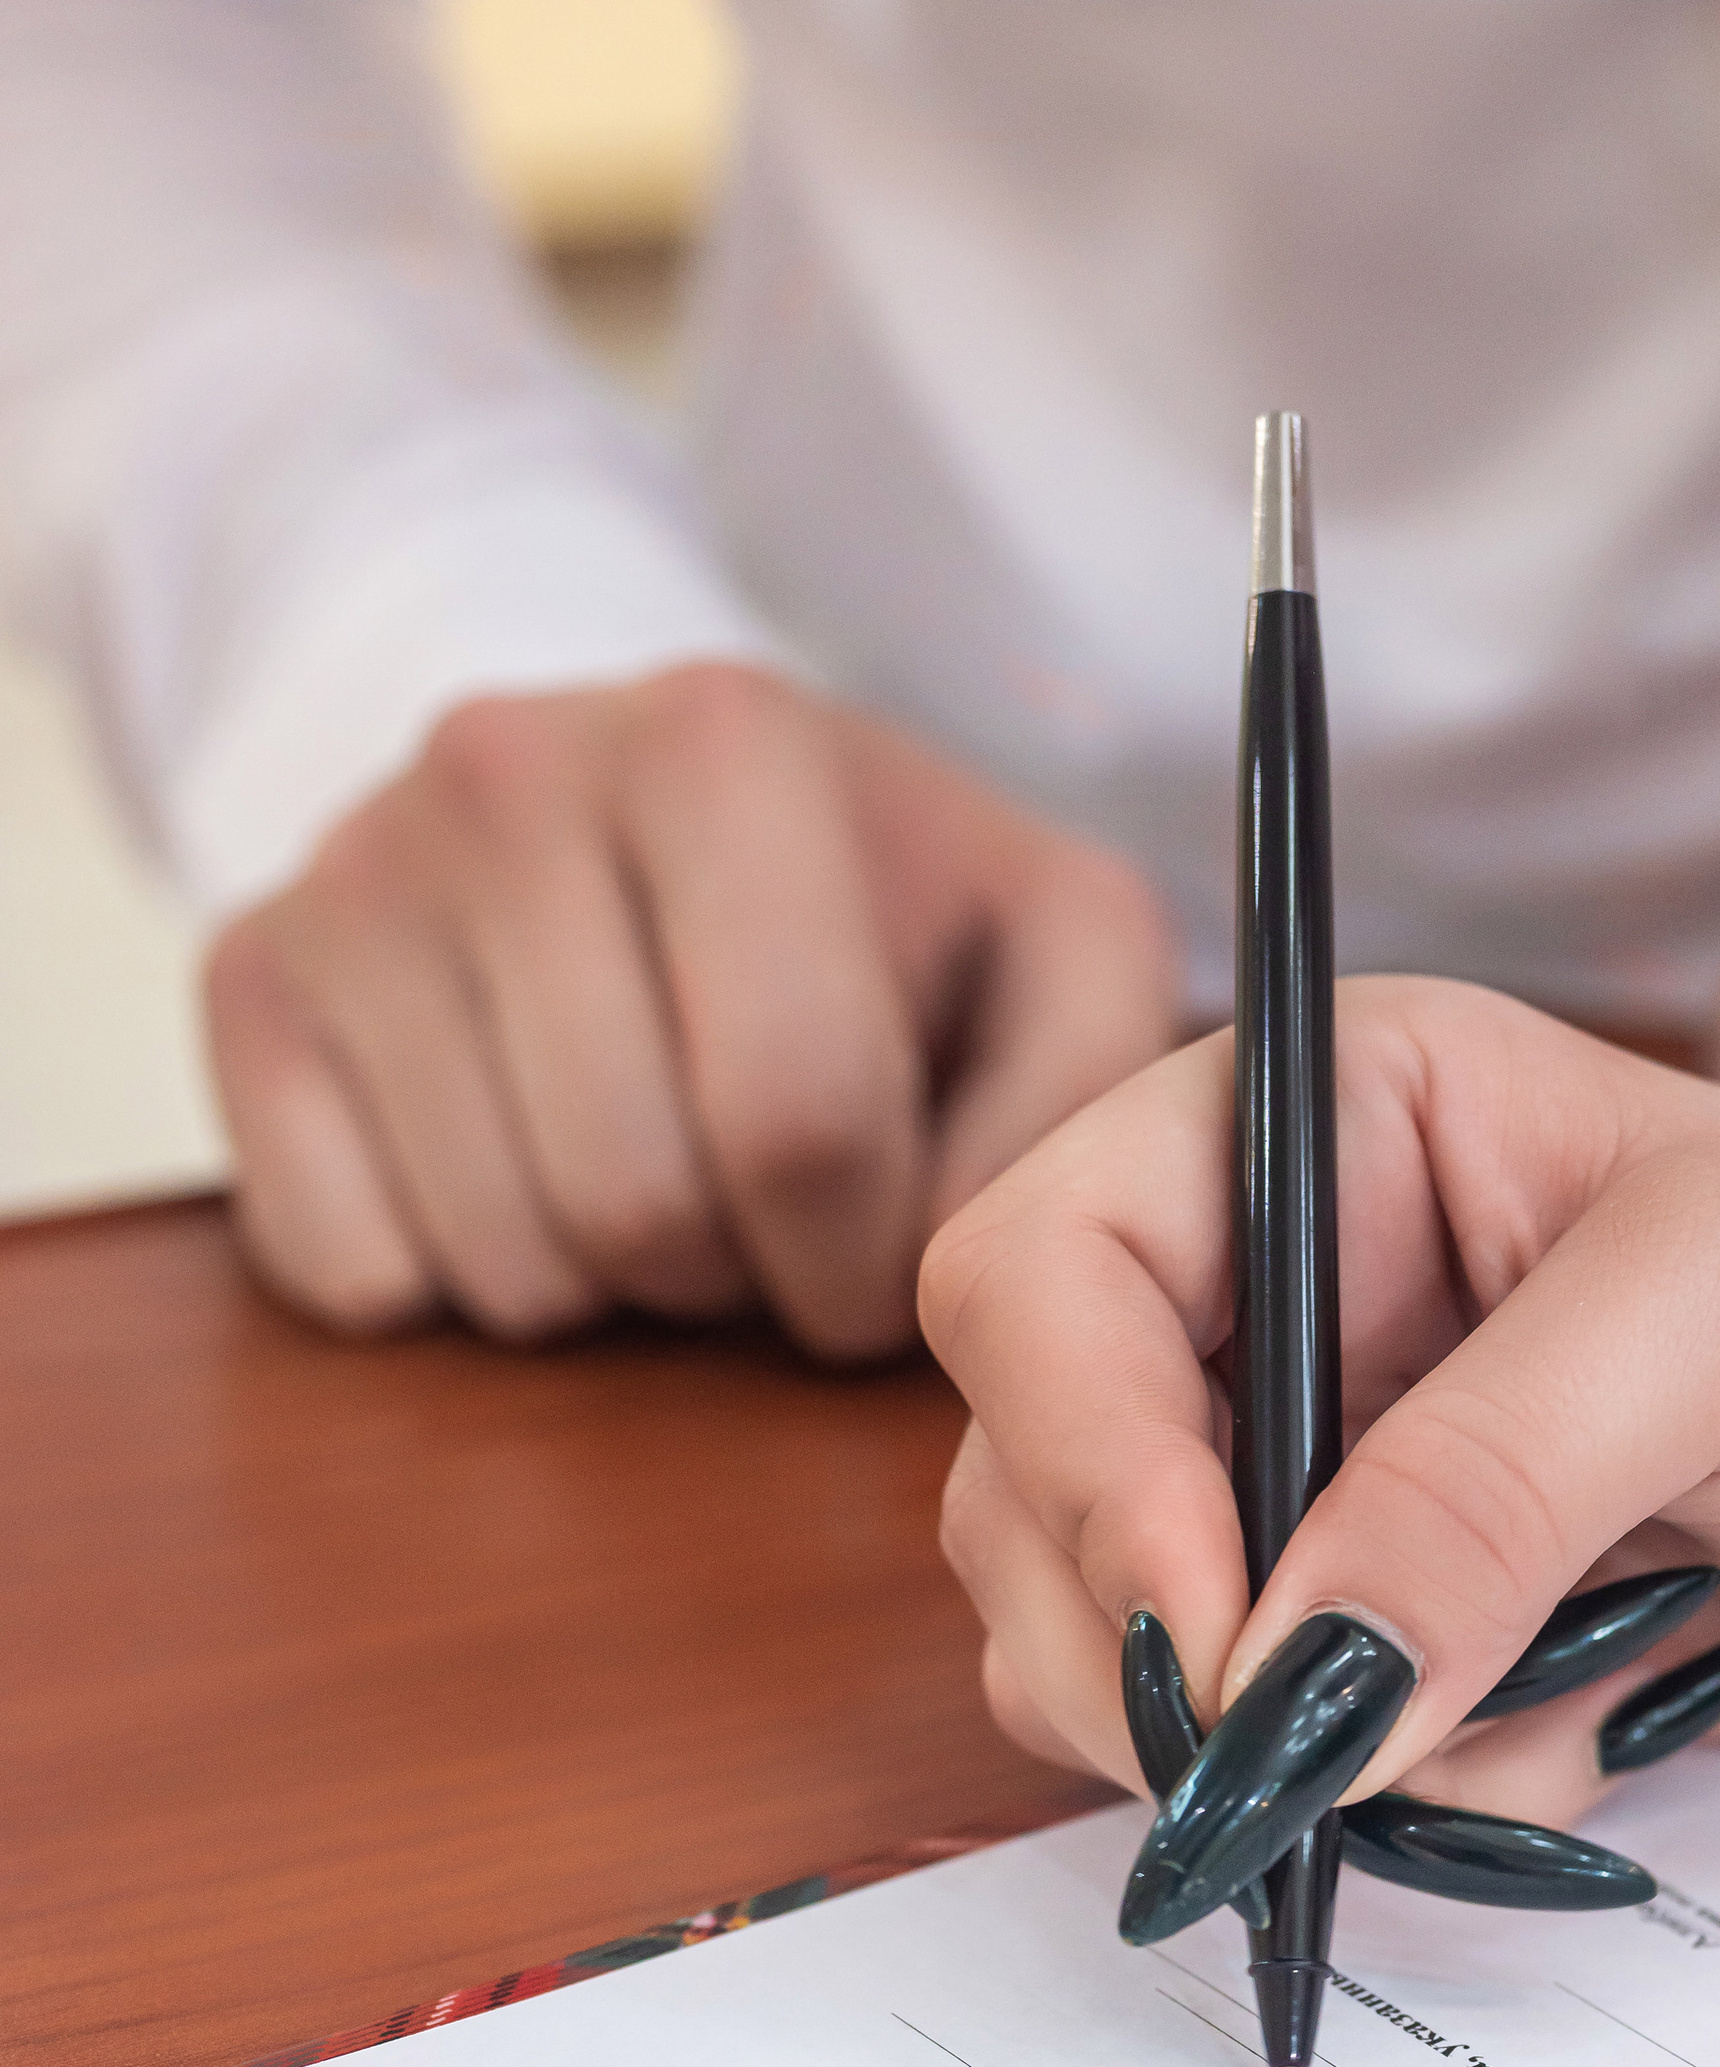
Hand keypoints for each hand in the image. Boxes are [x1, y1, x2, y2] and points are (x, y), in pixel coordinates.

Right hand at [204, 664, 1180, 1356]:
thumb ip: (1093, 1086)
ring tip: (651, 1171)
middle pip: (643, 1208)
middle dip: (736, 1275)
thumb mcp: (1055, 950)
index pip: (799, 1129)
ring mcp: (357, 871)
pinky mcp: (251, 978)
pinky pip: (352, 1273)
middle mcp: (510, 770)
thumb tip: (1000, 1260)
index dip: (860, 1252)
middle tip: (757, 1204)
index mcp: (728, 748)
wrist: (648, 797)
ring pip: (504, 1265)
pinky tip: (516, 1170)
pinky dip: (451, 1286)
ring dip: (610, 1290)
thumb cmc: (884, 913)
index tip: (876, 1225)